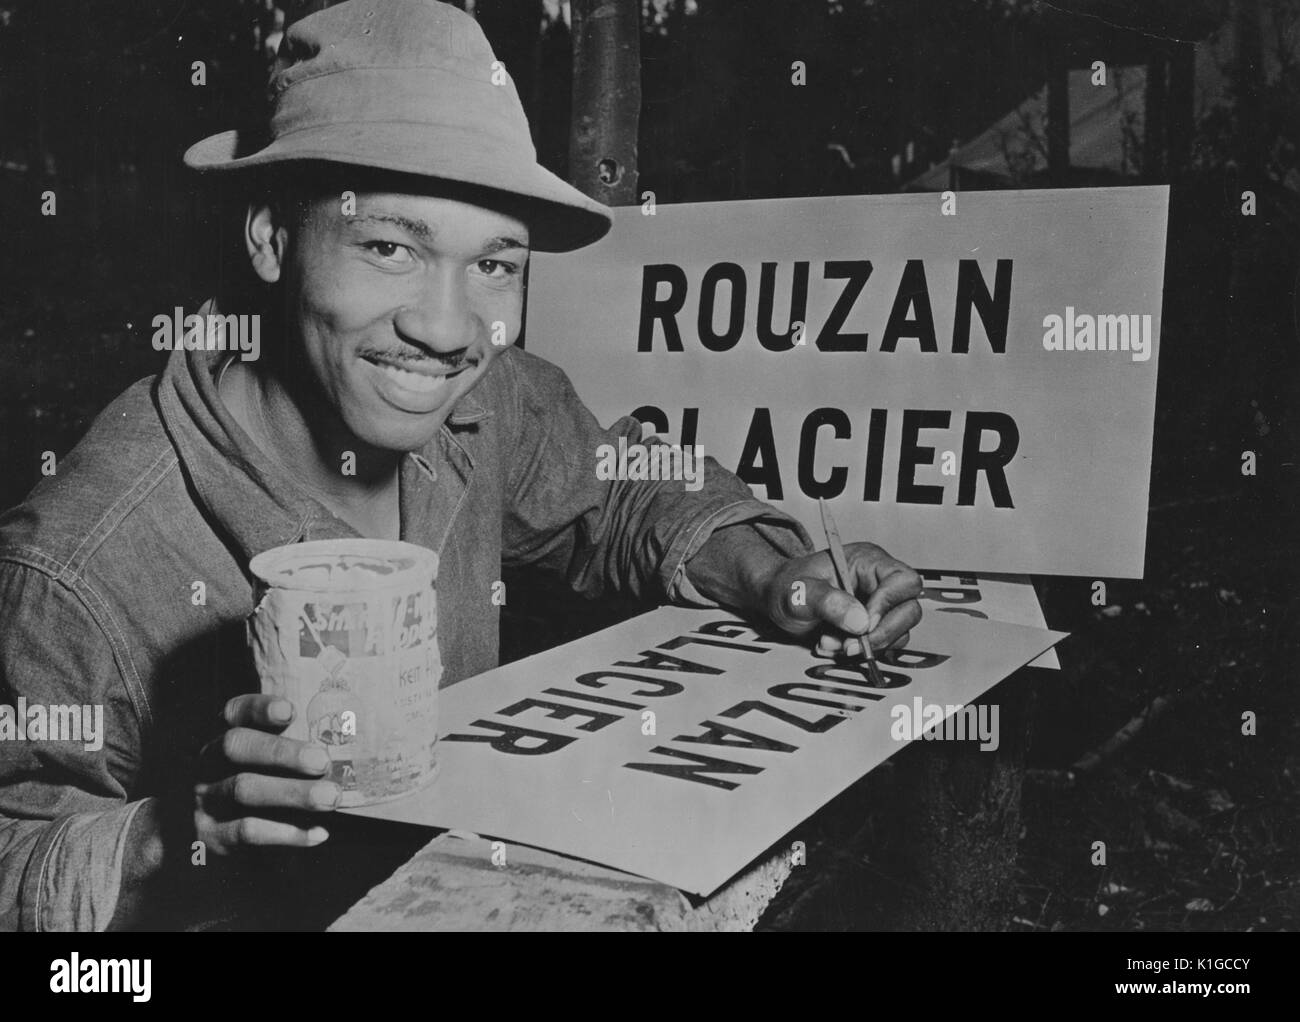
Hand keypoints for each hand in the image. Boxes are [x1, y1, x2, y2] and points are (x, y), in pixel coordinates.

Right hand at [194, 695, 339, 854]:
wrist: (210, 838)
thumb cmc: (260, 786)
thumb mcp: (268, 763)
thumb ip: (295, 749)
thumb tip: (351, 738)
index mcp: (224, 735)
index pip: (234, 712)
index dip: (259, 708)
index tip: (290, 711)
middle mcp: (208, 762)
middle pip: (236, 745)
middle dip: (281, 752)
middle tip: (322, 761)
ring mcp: (206, 799)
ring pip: (243, 789)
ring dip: (292, 794)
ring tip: (330, 797)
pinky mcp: (210, 835)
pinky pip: (247, 831)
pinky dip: (287, 833)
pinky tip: (319, 833)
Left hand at [758, 541, 922, 656]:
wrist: (776, 601)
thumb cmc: (787, 586)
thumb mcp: (800, 592)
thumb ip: (827, 602)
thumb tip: (861, 621)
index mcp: (867, 561)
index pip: (903, 581)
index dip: (888, 604)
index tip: (863, 624)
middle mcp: (879, 581)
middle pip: (909, 610)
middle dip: (879, 634)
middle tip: (847, 645)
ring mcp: (879, 604)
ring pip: (899, 632)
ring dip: (867, 646)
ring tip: (831, 643)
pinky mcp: (874, 624)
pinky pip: (884, 644)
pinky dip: (861, 652)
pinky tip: (834, 646)